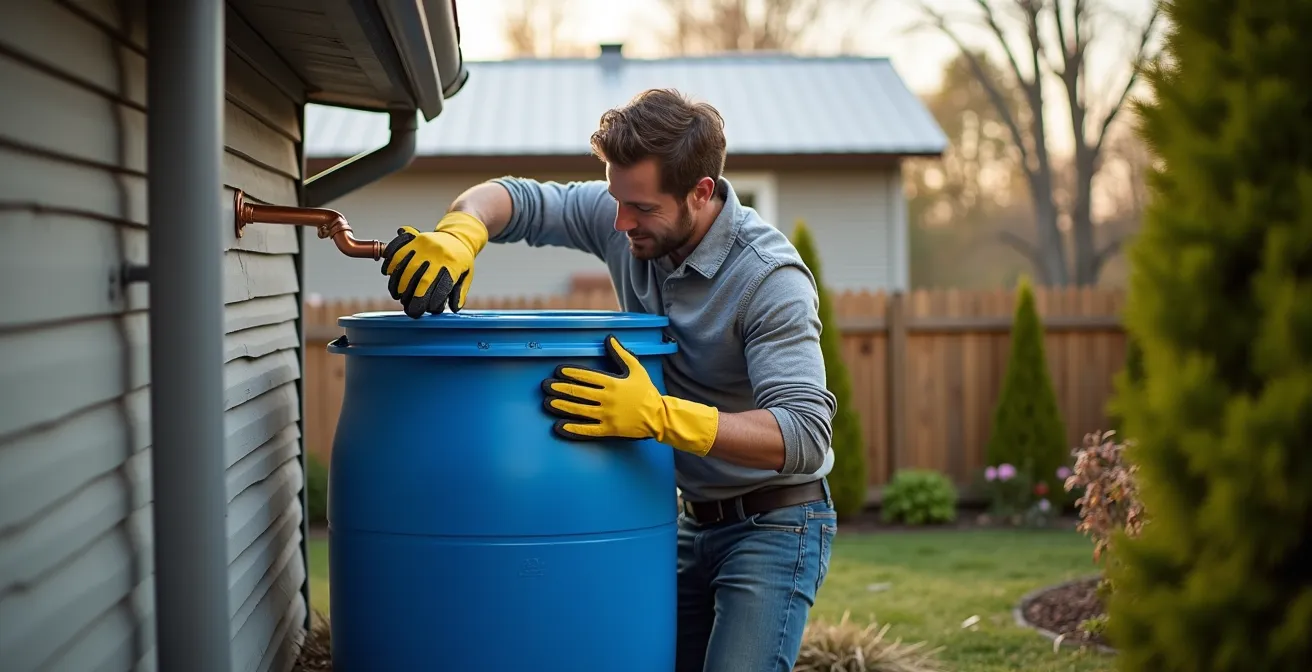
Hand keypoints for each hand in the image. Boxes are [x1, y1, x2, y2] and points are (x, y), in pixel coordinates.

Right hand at [381, 211, 487, 317]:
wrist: (459, 234)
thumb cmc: (461, 259)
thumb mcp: (466, 274)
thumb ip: (459, 292)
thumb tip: (453, 308)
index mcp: (453, 264)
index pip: (441, 287)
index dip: (432, 301)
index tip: (424, 310)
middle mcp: (439, 253)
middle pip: (422, 279)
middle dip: (413, 296)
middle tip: (408, 307)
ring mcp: (425, 244)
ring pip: (407, 266)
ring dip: (399, 283)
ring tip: (397, 295)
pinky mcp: (415, 238)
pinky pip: (398, 249)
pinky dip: (391, 261)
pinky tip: (388, 273)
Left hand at [541, 334, 718, 455]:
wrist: (658, 416)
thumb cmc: (646, 391)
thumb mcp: (636, 369)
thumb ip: (621, 353)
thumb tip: (609, 338)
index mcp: (614, 383)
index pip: (588, 376)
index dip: (571, 373)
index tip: (558, 371)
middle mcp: (608, 399)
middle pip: (580, 393)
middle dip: (561, 388)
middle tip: (546, 386)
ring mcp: (608, 415)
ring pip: (580, 410)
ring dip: (562, 406)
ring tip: (548, 403)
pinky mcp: (609, 430)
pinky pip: (588, 430)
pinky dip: (573, 429)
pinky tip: (560, 427)